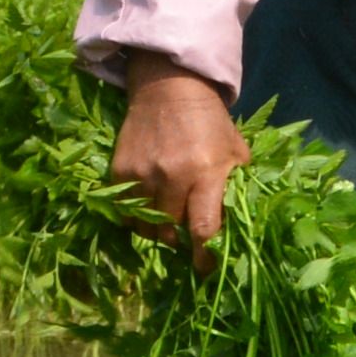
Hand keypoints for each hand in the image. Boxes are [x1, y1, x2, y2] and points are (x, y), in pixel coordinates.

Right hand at [110, 64, 243, 253]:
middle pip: (172, 233)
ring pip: (146, 227)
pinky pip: (125, 212)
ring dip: (157, 231)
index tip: (205, 269)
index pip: (203, 229)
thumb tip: (233, 230)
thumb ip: (235, 189)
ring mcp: (142, 174)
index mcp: (207, 172)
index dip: (205, 256)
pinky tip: (148, 206)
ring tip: (167, 220)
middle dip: (181, 241)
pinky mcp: (120, 170)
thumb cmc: (210, 123)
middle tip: (186, 236)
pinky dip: (136, 217)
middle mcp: (172, 176)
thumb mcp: (235, 153)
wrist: (170, 88)